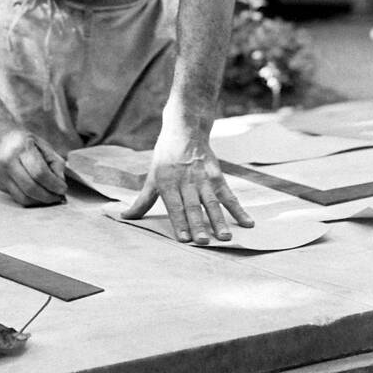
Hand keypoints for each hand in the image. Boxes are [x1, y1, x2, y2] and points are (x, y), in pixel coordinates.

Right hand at [0, 127, 67, 206]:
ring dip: (39, 201)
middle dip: (48, 196)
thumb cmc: (21, 138)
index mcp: (20, 148)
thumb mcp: (41, 142)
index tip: (63, 188)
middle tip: (58, 197)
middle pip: (31, 188)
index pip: (39, 173)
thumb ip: (54, 161)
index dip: (53, 184)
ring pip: (22, 197)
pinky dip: (30, 199)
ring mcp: (0, 175)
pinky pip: (16, 197)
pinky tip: (39, 195)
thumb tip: (60, 181)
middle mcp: (8, 163)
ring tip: (51, 197)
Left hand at [120, 127, 253, 243]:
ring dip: (219, 220)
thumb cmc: (166, 157)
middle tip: (204, 242)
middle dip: (198, 224)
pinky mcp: (217, 176)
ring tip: (225, 237)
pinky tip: (247, 223)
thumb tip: (124, 218)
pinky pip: (229, 195)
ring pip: (212, 202)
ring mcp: (203, 178)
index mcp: (168, 182)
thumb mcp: (152, 176)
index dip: (179, 222)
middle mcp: (186, 181)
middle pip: (193, 206)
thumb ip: (142, 201)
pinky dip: (238, 210)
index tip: (184, 239)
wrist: (185, 130)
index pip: (174, 205)